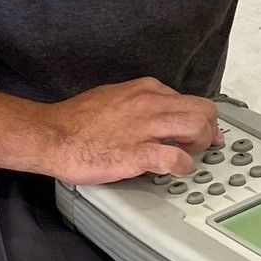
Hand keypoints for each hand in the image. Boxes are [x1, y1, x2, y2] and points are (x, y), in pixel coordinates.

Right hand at [44, 78, 220, 184]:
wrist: (52, 135)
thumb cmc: (76, 122)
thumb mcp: (113, 97)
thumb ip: (138, 102)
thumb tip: (156, 112)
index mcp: (145, 89)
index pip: (189, 98)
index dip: (200, 118)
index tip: (201, 131)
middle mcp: (149, 103)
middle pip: (203, 109)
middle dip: (209, 129)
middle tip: (202, 145)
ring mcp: (144, 127)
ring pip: (197, 127)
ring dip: (200, 145)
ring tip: (190, 155)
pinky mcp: (137, 153)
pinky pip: (175, 158)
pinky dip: (181, 166)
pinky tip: (174, 170)